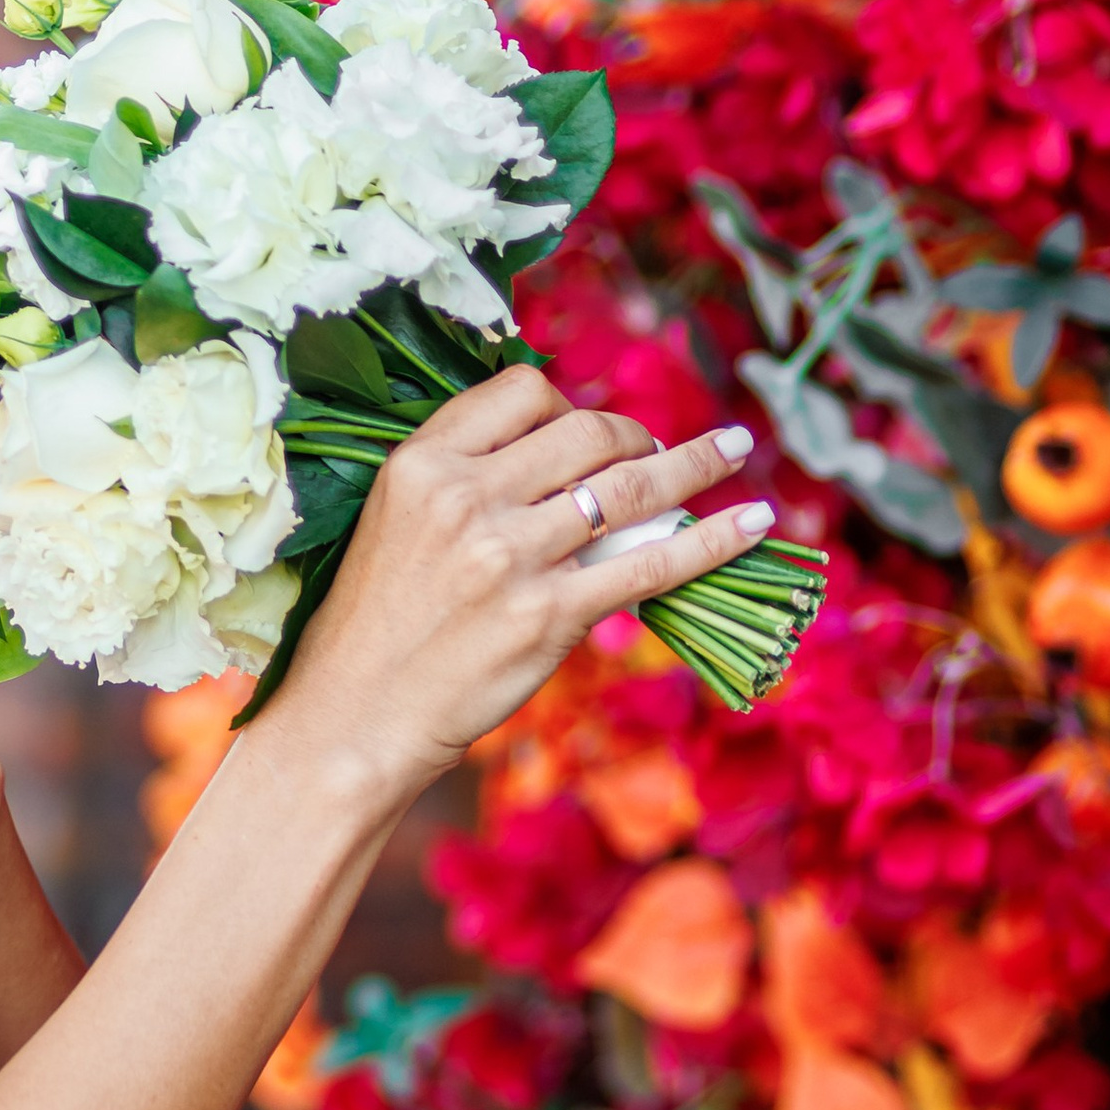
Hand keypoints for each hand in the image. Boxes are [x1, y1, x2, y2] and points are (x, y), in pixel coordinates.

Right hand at [273, 371, 770, 798]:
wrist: (354, 716)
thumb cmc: (374, 625)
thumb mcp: (393, 522)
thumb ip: (465, 479)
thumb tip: (568, 457)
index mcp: (421, 464)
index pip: (520, 392)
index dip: (568, 401)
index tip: (589, 428)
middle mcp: (466, 499)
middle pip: (586, 430)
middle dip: (635, 433)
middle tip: (656, 450)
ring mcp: (511, 557)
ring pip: (631, 488)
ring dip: (695, 464)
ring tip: (730, 450)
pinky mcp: (549, 616)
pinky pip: (653, 565)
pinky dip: (715, 541)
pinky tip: (755, 525)